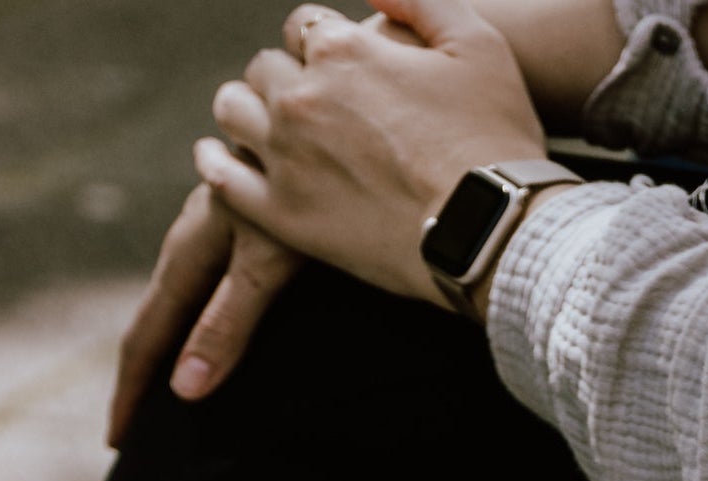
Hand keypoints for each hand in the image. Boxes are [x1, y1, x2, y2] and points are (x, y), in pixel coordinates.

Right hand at [109, 183, 302, 445]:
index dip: (134, 390)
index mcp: (194, 245)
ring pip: (186, 280)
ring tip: (164, 373)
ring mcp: (229, 207)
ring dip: (171, 330)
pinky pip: (217, 261)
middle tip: (131, 424)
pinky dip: (203, 300)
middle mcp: (203, 224)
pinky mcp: (260, 196)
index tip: (120, 441)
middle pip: (162, 306)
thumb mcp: (270, 259)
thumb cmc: (316, 180)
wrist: (348, 105)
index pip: (149, 331)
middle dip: (143, 367)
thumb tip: (184, 392)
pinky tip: (215, 306)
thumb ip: (227, 322)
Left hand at [198, 0, 547, 308]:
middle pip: (264, 68)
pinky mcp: (283, 217)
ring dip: (245, 110)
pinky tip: (219, 159)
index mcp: (343, 49)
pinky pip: (224, 180)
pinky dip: (216, 162)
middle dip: (282, 75)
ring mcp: (287, 159)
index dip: (319, 43)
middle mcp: (302, 98)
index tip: (335, 66)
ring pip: (233, 113)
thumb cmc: (491, 135)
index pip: (303, 26)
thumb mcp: (474, 41)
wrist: (485, 227)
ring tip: (260, 123)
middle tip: (303, 100)